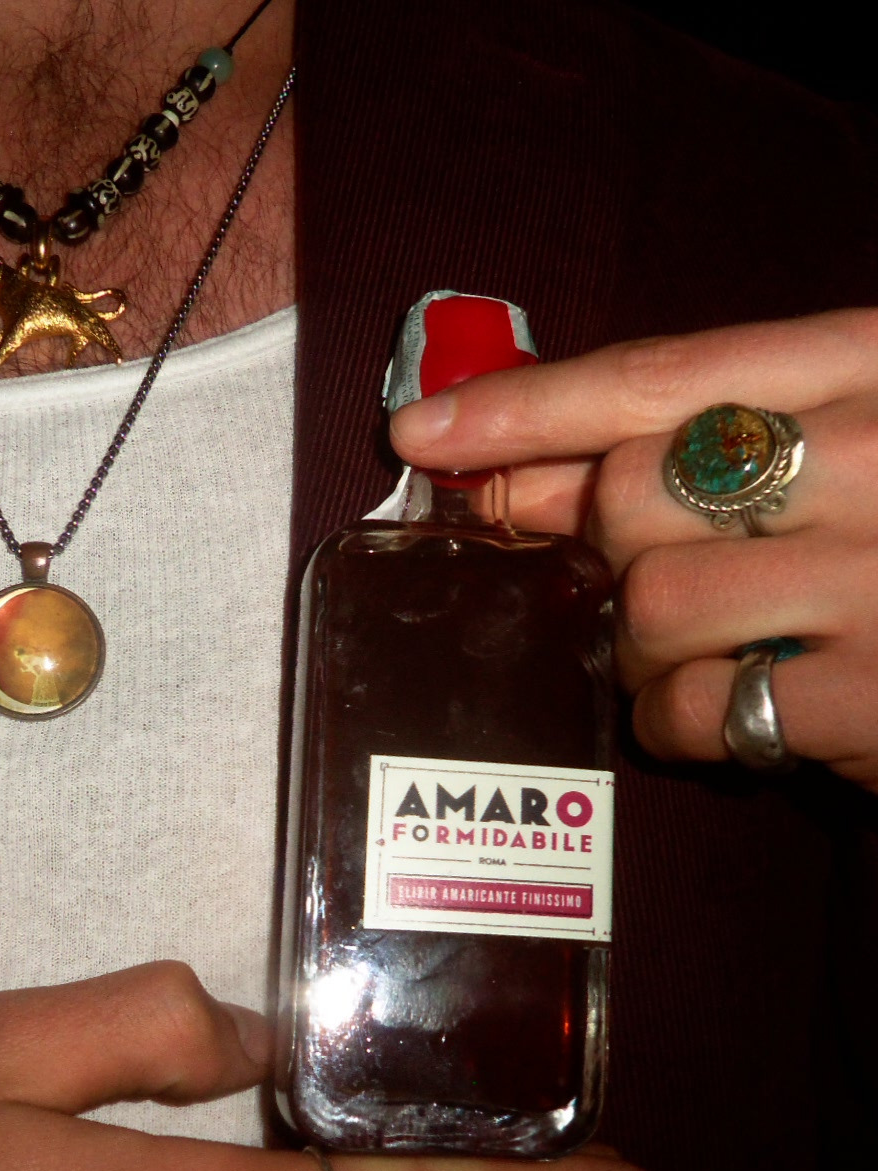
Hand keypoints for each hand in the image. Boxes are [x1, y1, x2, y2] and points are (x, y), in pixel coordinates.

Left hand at [392, 309, 877, 789]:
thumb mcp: (845, 445)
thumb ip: (695, 445)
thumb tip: (516, 474)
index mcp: (875, 365)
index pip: (664, 374)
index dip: (528, 406)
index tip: (421, 429)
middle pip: (634, 494)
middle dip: (607, 548)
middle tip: (647, 577)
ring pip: (650, 609)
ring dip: (644, 649)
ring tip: (711, 654)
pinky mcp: (874, 700)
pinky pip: (696, 711)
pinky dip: (684, 722)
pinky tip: (741, 709)